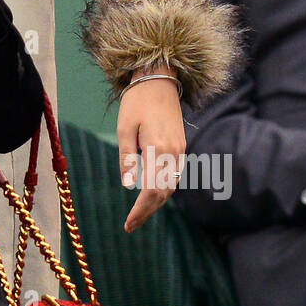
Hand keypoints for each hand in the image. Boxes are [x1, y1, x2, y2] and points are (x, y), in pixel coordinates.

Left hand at [117, 66, 185, 231]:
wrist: (159, 80)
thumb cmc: (137, 102)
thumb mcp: (125, 128)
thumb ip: (127, 157)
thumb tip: (129, 185)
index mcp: (158, 149)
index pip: (151, 190)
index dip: (140, 210)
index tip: (128, 224)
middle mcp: (174, 152)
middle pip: (163, 193)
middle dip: (147, 211)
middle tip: (131, 226)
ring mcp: (180, 150)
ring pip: (171, 186)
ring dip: (156, 203)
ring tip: (139, 215)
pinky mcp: (181, 146)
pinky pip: (174, 175)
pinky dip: (163, 189)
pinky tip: (151, 195)